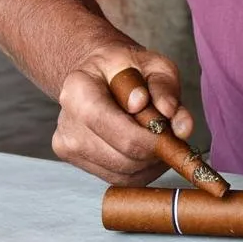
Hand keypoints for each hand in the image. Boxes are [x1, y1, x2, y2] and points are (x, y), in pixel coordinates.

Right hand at [51, 41, 193, 185]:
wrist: (97, 72)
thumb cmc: (126, 66)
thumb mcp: (153, 64)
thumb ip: (165, 88)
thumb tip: (175, 121)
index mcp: (78, 89)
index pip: (117, 129)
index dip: (150, 139)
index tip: (173, 135)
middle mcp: (67, 120)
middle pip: (122, 156)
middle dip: (154, 151)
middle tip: (173, 137)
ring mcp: (68, 144)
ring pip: (122, 173)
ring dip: (150, 163)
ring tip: (161, 139)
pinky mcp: (74, 160)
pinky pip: (117, 178)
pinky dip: (141, 170)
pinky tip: (148, 150)